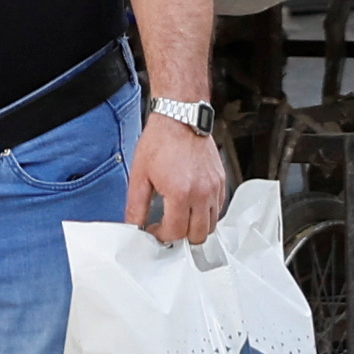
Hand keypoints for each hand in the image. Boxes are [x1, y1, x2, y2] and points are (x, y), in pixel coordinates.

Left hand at [126, 110, 225, 246]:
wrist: (180, 117)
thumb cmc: (161, 140)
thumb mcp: (139, 175)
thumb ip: (135, 206)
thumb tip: (132, 226)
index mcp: (180, 193)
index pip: (175, 232)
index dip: (161, 236)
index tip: (154, 229)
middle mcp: (201, 192)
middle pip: (198, 235)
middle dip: (181, 236)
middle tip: (168, 227)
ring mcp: (214, 187)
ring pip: (212, 224)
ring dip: (196, 227)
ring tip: (181, 217)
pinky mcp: (221, 180)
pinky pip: (219, 208)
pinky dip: (207, 213)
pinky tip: (192, 205)